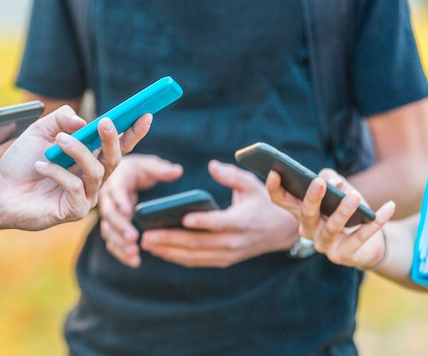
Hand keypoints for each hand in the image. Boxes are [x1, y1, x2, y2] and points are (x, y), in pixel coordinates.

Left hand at [0, 106, 151, 229]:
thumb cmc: (21, 162)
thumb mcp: (40, 131)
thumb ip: (61, 119)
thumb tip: (82, 121)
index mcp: (89, 157)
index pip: (117, 144)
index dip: (133, 130)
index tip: (145, 113)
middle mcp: (91, 177)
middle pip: (114, 158)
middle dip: (113, 139)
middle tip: (105, 123)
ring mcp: (85, 196)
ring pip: (96, 172)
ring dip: (79, 152)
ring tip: (58, 141)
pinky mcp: (73, 211)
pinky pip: (75, 189)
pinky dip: (58, 173)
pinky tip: (39, 167)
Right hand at [98, 154, 183, 266]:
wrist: (121, 176)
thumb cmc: (138, 170)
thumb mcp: (149, 166)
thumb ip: (161, 169)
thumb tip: (178, 171)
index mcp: (117, 181)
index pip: (117, 191)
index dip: (121, 201)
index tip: (129, 211)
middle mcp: (108, 198)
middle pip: (110, 214)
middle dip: (120, 227)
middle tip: (134, 238)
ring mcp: (108, 214)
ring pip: (108, 231)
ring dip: (119, 243)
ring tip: (133, 254)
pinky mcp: (111, 227)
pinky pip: (112, 241)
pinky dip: (121, 252)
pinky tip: (133, 261)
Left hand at [139, 160, 298, 267]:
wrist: (281, 231)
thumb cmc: (263, 202)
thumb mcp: (252, 184)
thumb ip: (231, 175)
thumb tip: (212, 165)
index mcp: (242, 221)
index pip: (220, 223)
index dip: (202, 221)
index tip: (183, 218)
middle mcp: (234, 242)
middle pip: (199, 243)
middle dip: (171, 240)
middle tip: (147, 235)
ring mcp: (228, 254)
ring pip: (194, 256)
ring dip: (169, 251)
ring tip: (146, 243)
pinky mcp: (223, 260)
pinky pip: (197, 261)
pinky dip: (177, 257)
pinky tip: (159, 250)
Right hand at [266, 168, 394, 269]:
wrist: (369, 244)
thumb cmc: (348, 211)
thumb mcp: (339, 190)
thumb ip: (332, 179)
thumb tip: (334, 182)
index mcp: (301, 212)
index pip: (281, 201)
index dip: (275, 188)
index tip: (275, 171)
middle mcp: (308, 230)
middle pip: (305, 215)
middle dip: (312, 199)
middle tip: (319, 183)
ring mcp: (325, 245)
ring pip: (331, 228)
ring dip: (343, 211)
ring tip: (354, 196)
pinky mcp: (345, 256)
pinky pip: (361, 237)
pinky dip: (376, 222)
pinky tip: (388, 207)